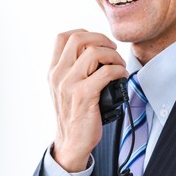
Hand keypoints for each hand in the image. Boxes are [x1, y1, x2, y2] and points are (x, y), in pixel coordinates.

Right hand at [48, 30, 127, 171]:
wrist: (71, 142)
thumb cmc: (74, 116)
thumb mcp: (65, 90)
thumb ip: (73, 71)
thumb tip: (96, 54)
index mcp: (53, 71)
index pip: (63, 37)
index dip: (85, 33)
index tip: (99, 43)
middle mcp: (58, 75)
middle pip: (79, 38)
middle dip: (102, 40)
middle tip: (113, 51)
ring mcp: (70, 85)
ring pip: (94, 53)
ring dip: (113, 56)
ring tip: (119, 66)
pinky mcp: (84, 96)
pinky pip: (106, 72)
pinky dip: (119, 71)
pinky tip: (122, 77)